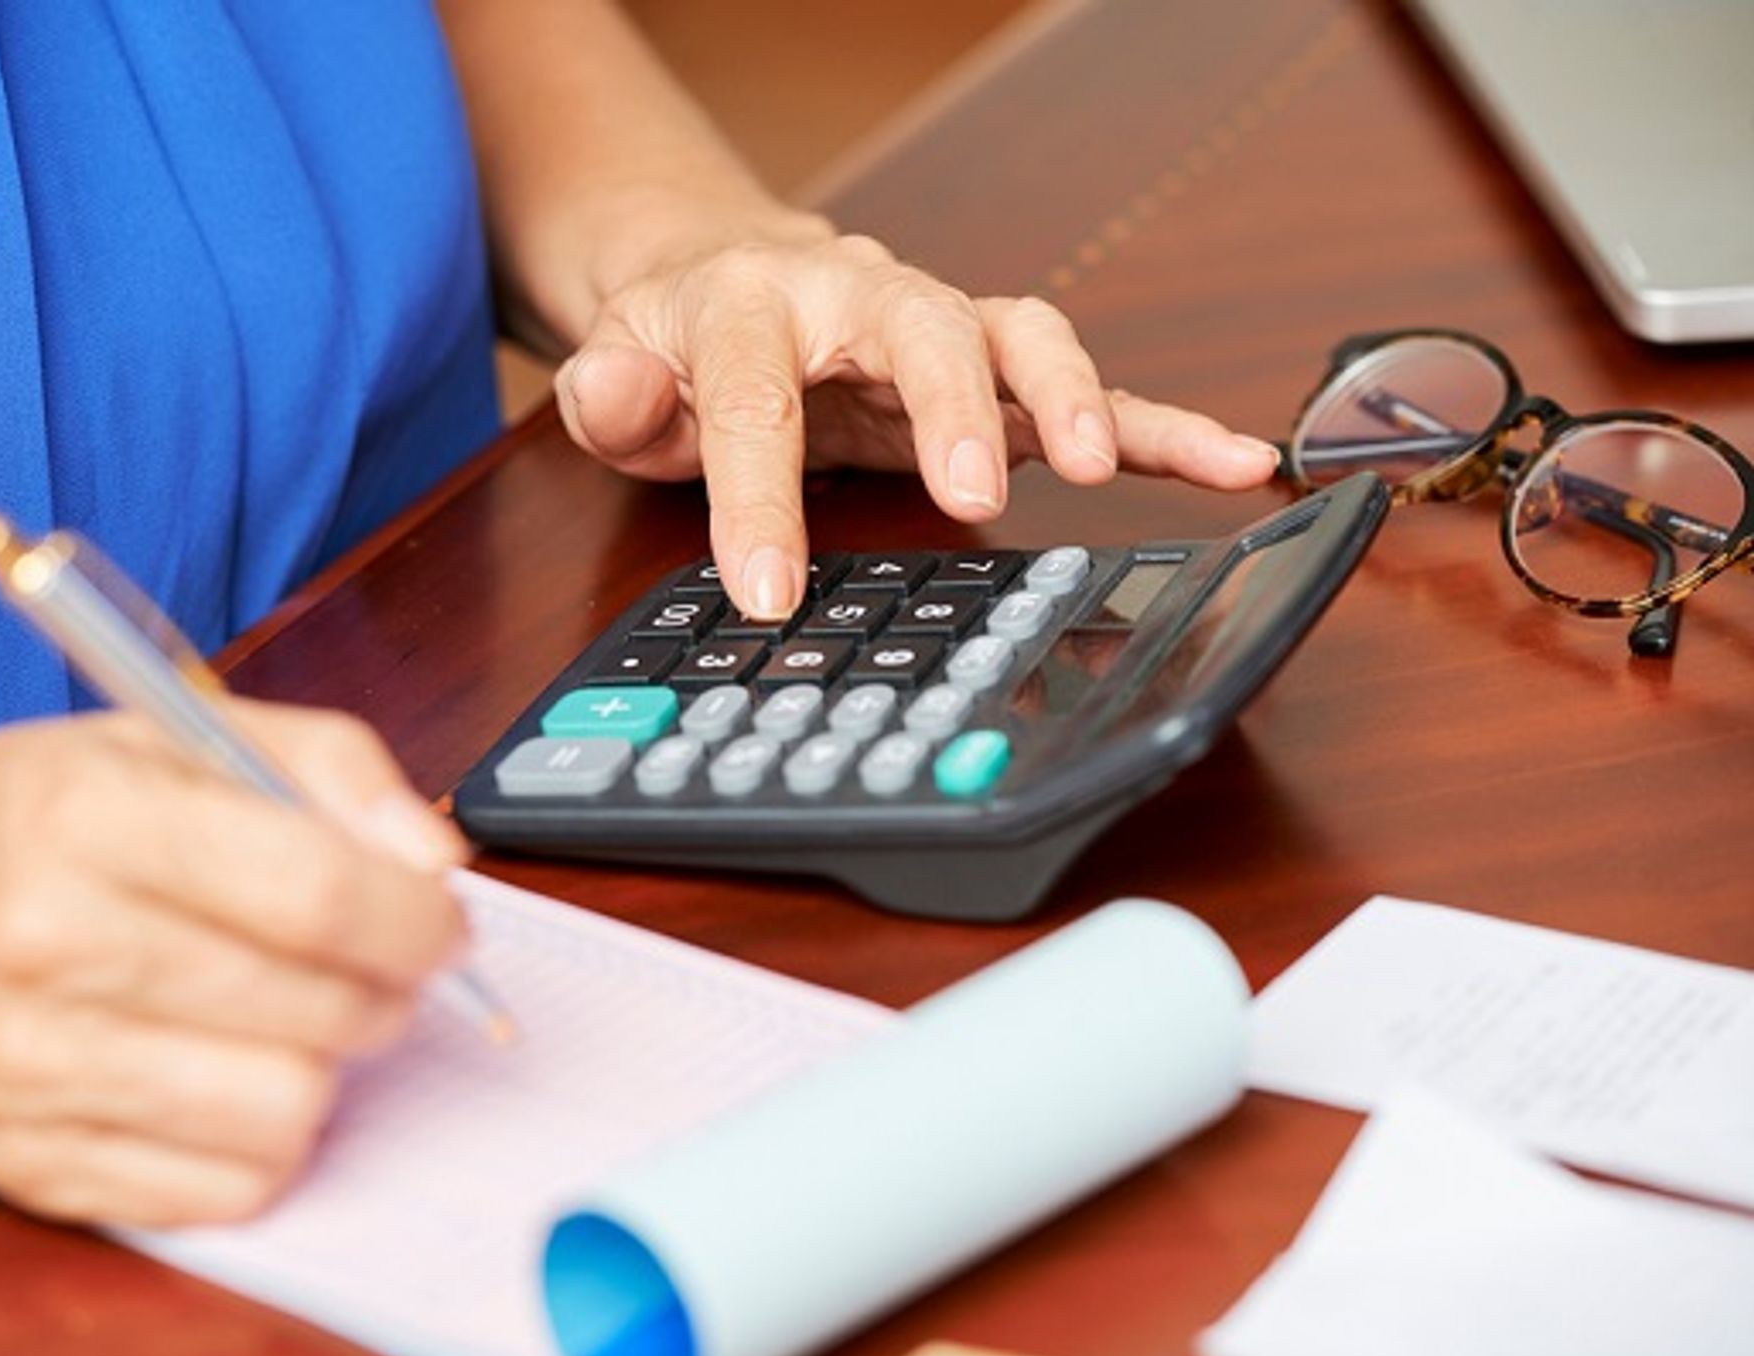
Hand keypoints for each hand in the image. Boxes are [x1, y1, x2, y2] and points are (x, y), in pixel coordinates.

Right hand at [0, 703, 465, 1225]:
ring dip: (328, 1064)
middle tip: (371, 960)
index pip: (315, 891)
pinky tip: (232, 1070)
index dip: (417, 915)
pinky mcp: (35, 1161)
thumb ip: (326, 766)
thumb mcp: (166, 732)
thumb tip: (434, 857)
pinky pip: (230, 1187)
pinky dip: (263, 1135)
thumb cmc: (20, 818)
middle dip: (388, 986)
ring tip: (295, 1014)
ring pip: (287, 1109)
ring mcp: (35, 1068)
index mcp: (87, 817)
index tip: (440, 917)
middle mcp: (50, 945)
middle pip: (318, 1006)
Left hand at [553, 224, 1281, 618]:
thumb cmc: (683, 338)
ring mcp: (940, 331)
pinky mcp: (994, 374)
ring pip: (1020, 337)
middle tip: (971, 492)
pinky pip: (1088, 390)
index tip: (768, 591)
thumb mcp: (619, 366)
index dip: (758, 494)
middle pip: (920, 330)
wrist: (730, 275)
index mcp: (756, 302)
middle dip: (950, 407)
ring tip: (1100, 465)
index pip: (755, 396)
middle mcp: (863, 299)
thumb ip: (612, 389)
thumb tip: (617, 394)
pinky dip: (1158, 424)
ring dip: (1068, 395)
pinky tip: (1232, 462)